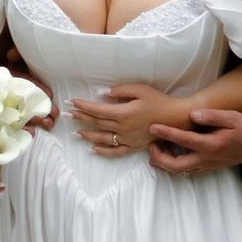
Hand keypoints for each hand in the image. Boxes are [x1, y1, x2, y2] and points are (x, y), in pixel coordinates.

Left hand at [71, 81, 194, 157]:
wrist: (175, 118)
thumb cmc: (159, 101)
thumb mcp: (141, 89)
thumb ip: (120, 90)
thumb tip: (102, 93)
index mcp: (124, 113)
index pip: (97, 110)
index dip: (83, 106)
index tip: (72, 102)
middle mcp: (123, 128)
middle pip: (97, 123)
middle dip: (80, 118)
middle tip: (66, 115)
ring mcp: (128, 139)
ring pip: (102, 138)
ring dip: (87, 135)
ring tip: (75, 133)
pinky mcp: (134, 146)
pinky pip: (115, 152)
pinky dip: (103, 151)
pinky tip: (93, 149)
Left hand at [147, 103, 241, 177]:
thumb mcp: (231, 117)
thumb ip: (211, 116)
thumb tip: (192, 114)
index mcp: (211, 145)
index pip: (184, 140)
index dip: (166, 133)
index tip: (153, 127)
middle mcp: (206, 158)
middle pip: (176, 166)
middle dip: (159, 158)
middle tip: (150, 146)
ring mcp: (206, 165)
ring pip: (180, 171)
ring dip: (164, 164)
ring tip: (155, 151)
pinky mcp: (207, 168)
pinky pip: (186, 171)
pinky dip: (173, 165)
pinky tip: (169, 156)